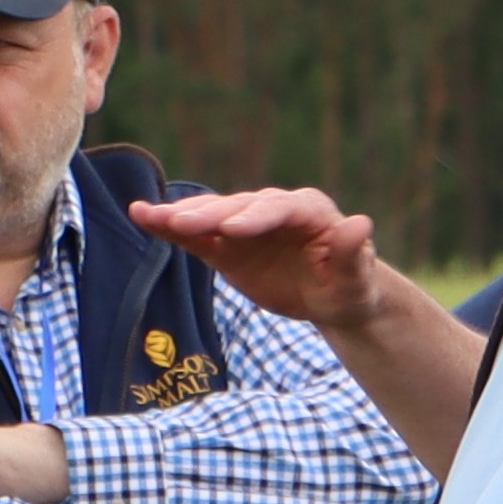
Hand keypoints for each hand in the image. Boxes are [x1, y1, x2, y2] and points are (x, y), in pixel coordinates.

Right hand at [129, 186, 397, 334]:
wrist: (333, 296)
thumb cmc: (350, 287)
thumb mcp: (356, 279)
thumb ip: (353, 254)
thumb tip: (361, 223)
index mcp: (310, 211)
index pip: (280, 209)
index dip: (256, 217)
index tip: (232, 229)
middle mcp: (274, 209)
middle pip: (239, 208)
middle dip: (211, 215)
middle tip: (180, 222)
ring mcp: (247, 224)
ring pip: (213, 216)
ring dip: (181, 216)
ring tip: (149, 215)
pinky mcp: (227, 244)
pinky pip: (197, 234)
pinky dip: (170, 226)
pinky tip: (141, 216)